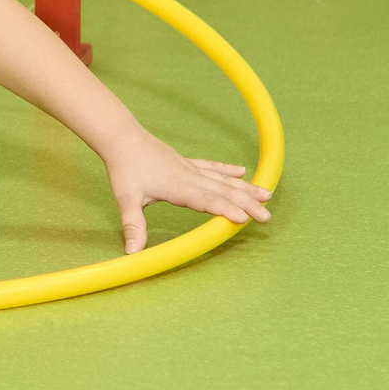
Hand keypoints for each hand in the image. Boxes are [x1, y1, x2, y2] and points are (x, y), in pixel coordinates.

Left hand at [100, 127, 271, 254]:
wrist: (121, 137)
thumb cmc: (124, 169)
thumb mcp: (126, 199)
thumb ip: (132, 225)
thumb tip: (132, 252)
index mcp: (177, 187)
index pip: (206, 201)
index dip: (225, 209)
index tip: (244, 218)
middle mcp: (189, 177)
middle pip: (222, 191)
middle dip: (246, 204)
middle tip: (267, 216)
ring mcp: (189, 168)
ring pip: (222, 179)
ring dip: (245, 188)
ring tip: (267, 195)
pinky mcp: (186, 162)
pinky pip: (212, 166)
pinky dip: (227, 170)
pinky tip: (243, 171)